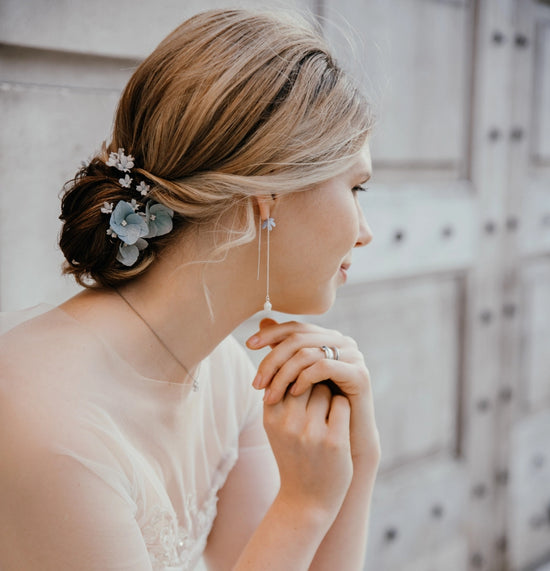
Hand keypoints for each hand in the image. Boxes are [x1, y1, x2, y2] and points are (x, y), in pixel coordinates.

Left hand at [247, 319, 380, 462]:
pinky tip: (294, 393)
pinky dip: (305, 378)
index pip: (294, 327)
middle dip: (272, 360)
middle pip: (298, 340)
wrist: (349, 438)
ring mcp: (353, 356)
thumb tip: (262, 321)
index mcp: (327, 338)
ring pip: (308, 353)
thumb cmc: (320, 408)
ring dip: (283, 375)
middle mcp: (342, 341)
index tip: (248, 344)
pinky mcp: (359, 373)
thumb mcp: (296, 378)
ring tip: (270, 396)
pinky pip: (324, 367)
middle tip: (256, 383)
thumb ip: (283, 350)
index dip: (270, 333)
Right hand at [263, 382, 352, 519]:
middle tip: (317, 400)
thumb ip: (279, 390)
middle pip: (306, 377)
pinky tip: (338, 423)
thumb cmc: (292, 453)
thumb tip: (283, 348)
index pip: (287, 374)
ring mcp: (311, 432)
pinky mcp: (333, 441)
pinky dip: (342, 408)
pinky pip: (341, 404)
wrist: (306, 500)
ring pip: (325, 388)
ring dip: (329, 395)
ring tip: (325, 415)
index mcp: (270, 414)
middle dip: (314, 383)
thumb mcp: (276, 423)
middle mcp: (287, 422)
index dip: (298, 378)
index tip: (302, 393)